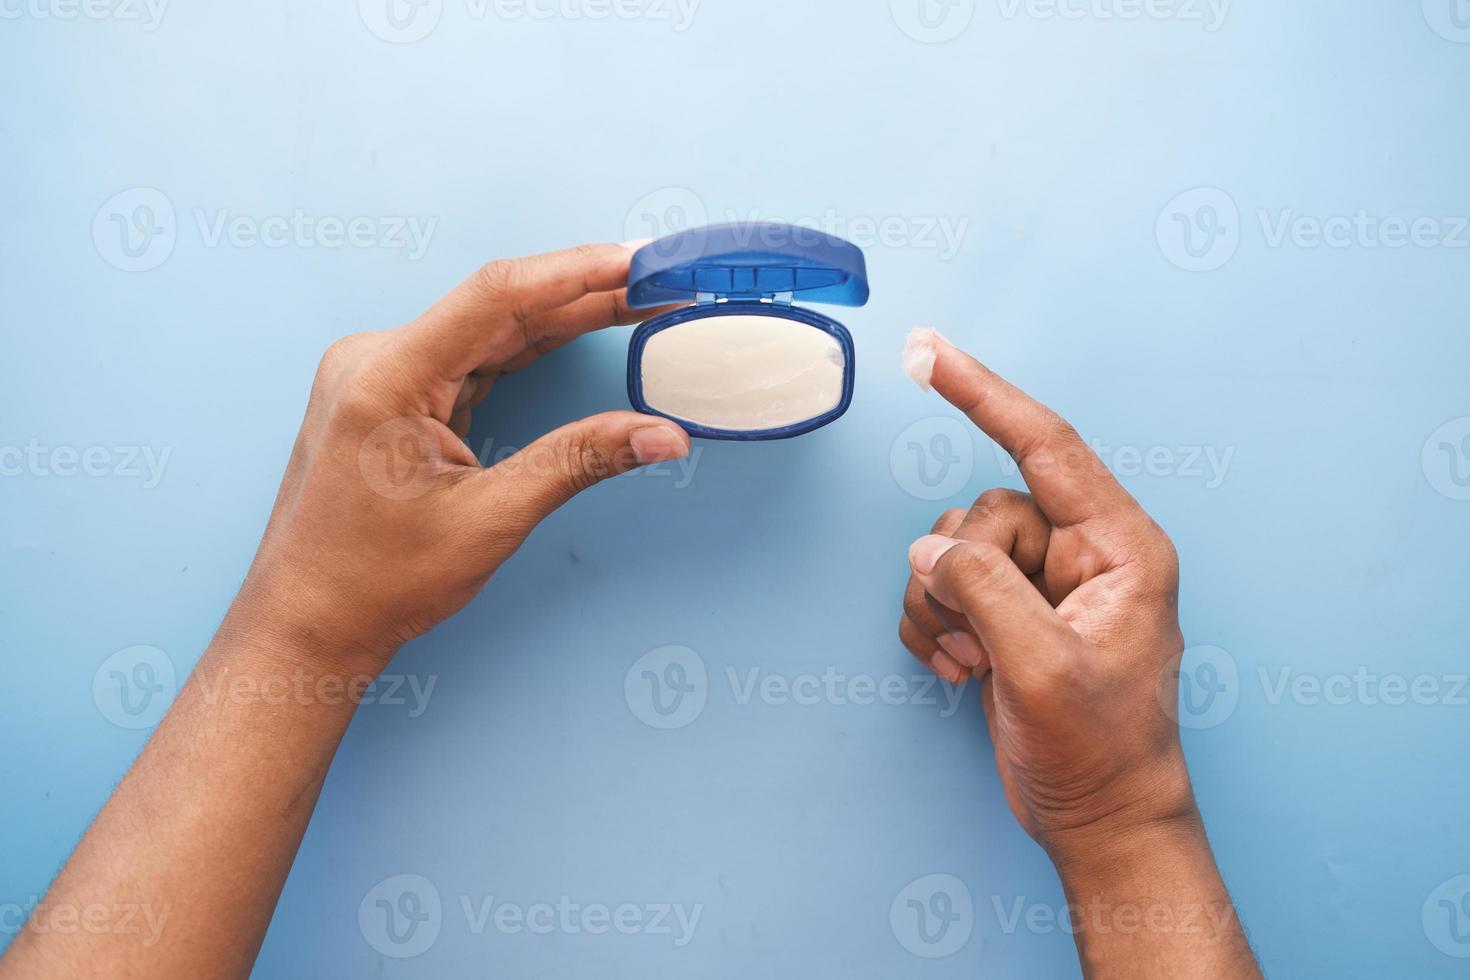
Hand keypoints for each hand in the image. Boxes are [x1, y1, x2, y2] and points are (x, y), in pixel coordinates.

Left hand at [226, 242, 689, 673]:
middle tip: (657, 282)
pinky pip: (470, 357)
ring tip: (635, 303)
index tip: (637, 262)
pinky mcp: (391, 394)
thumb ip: (579, 461)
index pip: (496, 296)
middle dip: (583, 294)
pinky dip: (526, 350)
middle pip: (498, 307)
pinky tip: (577, 334)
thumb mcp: (491, 518)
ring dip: (561, 318)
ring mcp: (380, 373)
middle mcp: (376, 359)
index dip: (575, 272)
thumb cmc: (376, 580)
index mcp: (386, 376)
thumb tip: (662, 434)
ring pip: (487, 329)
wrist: (307, 622)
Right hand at [898, 331, 1194, 859]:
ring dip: (944, 608)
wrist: (1099, 820)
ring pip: (953, 548)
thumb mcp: (1045, 668)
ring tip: (977, 663)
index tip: (927, 351)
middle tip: (982, 642)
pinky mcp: (1008, 613)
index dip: (982, 393)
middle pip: (984, 512)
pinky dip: (934, 626)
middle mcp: (1082, 552)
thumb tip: (931, 550)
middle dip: (962, 576)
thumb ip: (986, 591)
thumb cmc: (1101, 752)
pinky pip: (942, 583)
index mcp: (1121, 546)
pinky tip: (962, 670)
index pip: (1044, 445)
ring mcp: (1041, 583)